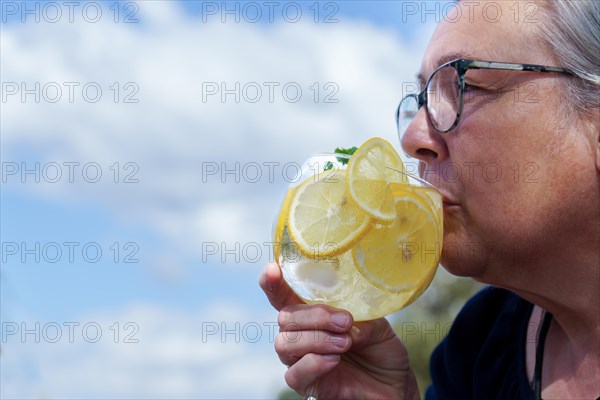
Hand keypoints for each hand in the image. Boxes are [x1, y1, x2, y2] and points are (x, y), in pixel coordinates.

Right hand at [259, 262, 419, 398]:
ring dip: (316, 339)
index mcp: (312, 314)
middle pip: (284, 317)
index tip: (273, 269)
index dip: (272, 283)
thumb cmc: (382, 351)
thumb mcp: (378, 326)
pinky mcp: (307, 385)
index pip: (283, 296)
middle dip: (315, 316)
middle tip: (345, 322)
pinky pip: (294, 374)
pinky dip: (314, 363)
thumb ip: (360, 319)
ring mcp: (301, 360)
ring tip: (345, 344)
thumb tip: (345, 322)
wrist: (394, 386)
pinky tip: (334, 360)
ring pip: (285, 343)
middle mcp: (301, 335)